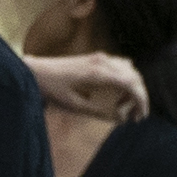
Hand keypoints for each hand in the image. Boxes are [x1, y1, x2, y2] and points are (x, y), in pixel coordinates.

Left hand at [31, 52, 147, 121]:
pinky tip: (116, 94)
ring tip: (123, 108)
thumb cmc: (52, 90)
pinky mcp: (96, 58)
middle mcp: (103, 61)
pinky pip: (120, 66)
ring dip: (132, 88)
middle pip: (134, 76)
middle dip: (139, 97)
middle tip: (134, 117)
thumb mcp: (75, 106)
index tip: (140, 117)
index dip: (141, 100)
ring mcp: (100, 57)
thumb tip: (122, 119)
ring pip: (129, 70)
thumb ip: (100, 112)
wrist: (35, 72)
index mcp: (98, 73)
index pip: (131, 83)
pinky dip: (124, 80)